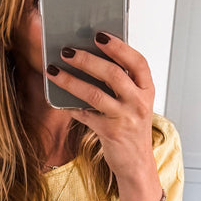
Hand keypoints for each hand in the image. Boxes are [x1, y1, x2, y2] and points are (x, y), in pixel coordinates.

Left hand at [47, 34, 157, 195]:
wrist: (137, 165)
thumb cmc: (131, 128)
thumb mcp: (134, 103)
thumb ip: (121, 83)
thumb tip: (90, 57)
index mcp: (147, 90)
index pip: (137, 62)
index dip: (118, 46)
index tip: (99, 35)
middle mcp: (139, 103)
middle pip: (113, 74)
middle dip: (87, 59)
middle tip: (67, 50)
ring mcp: (126, 118)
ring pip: (95, 93)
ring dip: (70, 80)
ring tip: (53, 70)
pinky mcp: (110, 133)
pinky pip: (85, 114)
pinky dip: (71, 106)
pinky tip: (59, 100)